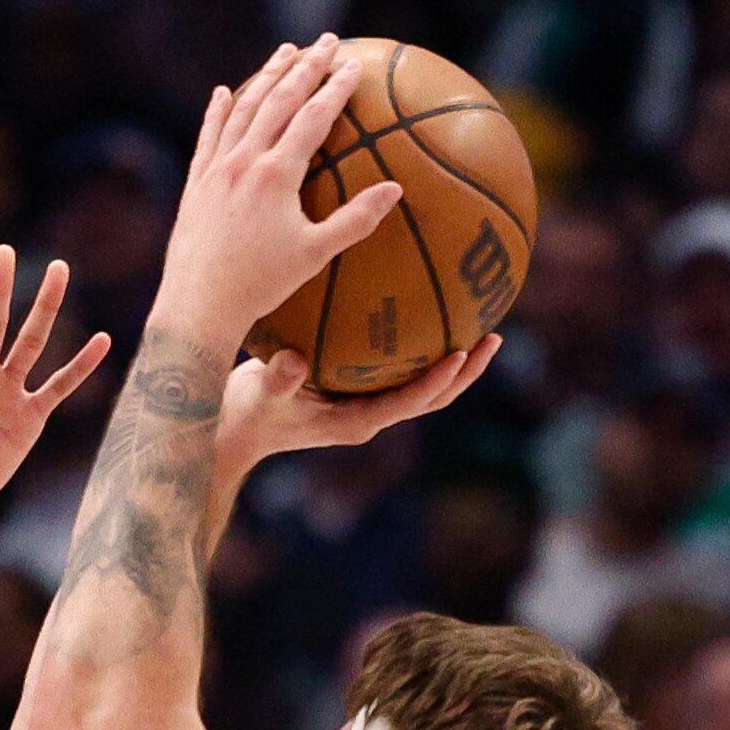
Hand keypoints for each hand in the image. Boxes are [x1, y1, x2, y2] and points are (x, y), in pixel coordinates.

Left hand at [155, 37, 402, 346]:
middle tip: (327, 40)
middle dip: (305, 66)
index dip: (336, 87)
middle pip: (278, 100)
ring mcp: (215, 170)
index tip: (355, 63)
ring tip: (285, 51)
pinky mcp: (195, 185)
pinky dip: (218, 111)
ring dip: (266, 76)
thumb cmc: (261, 286)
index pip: (312, 116)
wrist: (198, 305)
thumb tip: (395, 190)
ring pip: (243, 109)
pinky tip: (225, 92)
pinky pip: (208, 137)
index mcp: (276, 174)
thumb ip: (356, 220)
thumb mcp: (315, 254)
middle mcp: (243, 161)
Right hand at [211, 340, 501, 483]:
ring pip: (424, 382)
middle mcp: (371, 414)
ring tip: (481, 322)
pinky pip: (399, 365)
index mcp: (357, 421)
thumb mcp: (260, 395)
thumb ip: (277, 381)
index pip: (411, 402)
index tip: (461, 354)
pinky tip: (424, 302)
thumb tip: (292, 359)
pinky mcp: (358, 389)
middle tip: (492, 335)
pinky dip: (419, 341)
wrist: (237, 427)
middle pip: (434, 396)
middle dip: (466, 370)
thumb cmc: (248, 413)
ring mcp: (368, 403)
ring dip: (455, 358)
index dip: (439, 381)